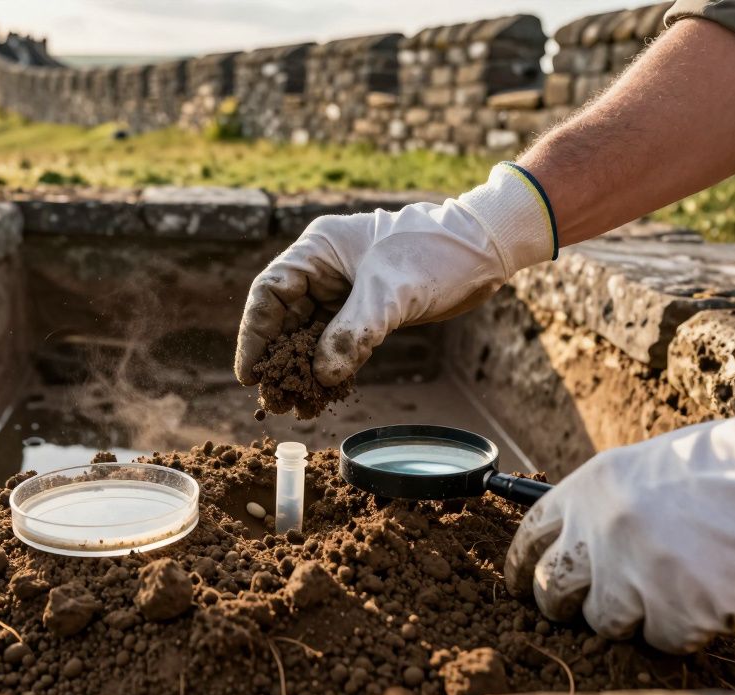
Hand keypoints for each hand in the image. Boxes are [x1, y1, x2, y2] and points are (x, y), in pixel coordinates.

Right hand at [234, 163, 556, 386]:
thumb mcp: (391, 294)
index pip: (270, 292)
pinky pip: (336, 342)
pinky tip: (324, 395)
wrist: (485, 250)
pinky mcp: (365, 308)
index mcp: (319, 249)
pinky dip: (330, 367)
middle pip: (284, 317)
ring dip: (303, 369)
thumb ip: (353, 334)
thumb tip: (321, 375)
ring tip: (296, 406)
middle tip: (272, 400)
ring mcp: (344, 289)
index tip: (250, 373)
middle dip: (277, 359)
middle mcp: (324, 268)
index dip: (255, 334)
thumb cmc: (437, 254)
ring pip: (309, 333)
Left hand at [505, 365, 734, 652]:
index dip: (523, 566)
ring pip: (604, 623)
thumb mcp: (645, 466)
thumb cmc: (729, 466)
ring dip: (632, 617)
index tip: (522, 584)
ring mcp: (634, 575)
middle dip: (565, 604)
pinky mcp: (675, 613)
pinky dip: (683, 630)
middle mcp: (599, 532)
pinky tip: (707, 599)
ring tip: (671, 588)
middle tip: (590, 606)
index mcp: (587, 489)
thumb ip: (605, 504)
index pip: (529, 538)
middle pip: (553, 590)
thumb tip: (579, 544)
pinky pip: (662, 641)